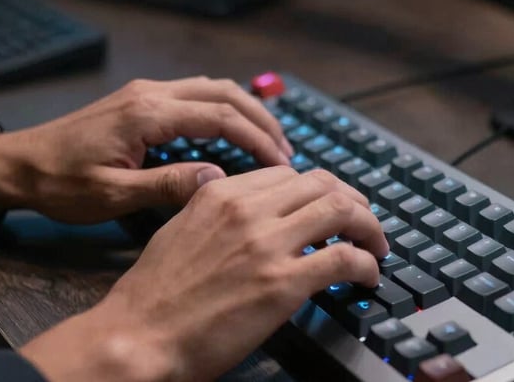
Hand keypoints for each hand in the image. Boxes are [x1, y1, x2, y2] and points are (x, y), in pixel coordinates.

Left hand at [0, 77, 293, 222]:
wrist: (19, 164)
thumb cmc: (60, 182)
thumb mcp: (112, 194)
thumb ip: (167, 185)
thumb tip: (220, 180)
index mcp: (148, 114)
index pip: (220, 117)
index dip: (256, 139)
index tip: (281, 164)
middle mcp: (152, 93)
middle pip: (225, 93)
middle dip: (262, 119)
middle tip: (286, 151)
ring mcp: (147, 92)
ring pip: (213, 87)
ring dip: (246, 109)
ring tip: (270, 140)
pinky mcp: (142, 99)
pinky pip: (196, 93)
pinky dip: (225, 107)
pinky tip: (235, 127)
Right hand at [20, 167, 388, 381]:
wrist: (137, 337)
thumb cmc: (152, 294)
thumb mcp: (180, 229)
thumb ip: (217, 211)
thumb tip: (252, 211)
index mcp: (222, 193)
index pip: (290, 174)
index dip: (319, 189)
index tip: (329, 207)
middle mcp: (249, 210)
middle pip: (323, 184)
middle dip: (352, 201)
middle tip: (363, 223)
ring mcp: (268, 245)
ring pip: (343, 211)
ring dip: (370, 228)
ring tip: (376, 246)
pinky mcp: (284, 284)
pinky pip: (345, 259)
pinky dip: (366, 264)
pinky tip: (367, 276)